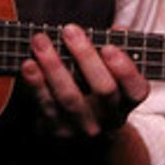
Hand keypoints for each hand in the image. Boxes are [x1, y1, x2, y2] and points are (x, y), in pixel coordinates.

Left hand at [20, 24, 149, 139]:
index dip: (125, 69)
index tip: (108, 47)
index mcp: (127, 101)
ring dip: (53, 66)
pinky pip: (46, 107)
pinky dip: (36, 84)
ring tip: (40, 41)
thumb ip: (115, 49)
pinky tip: (28, 65)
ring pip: (70, 98)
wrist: (81, 134)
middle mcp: (109, 117)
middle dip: (85, 57)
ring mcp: (84, 127)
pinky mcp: (58, 130)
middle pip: (103, 89)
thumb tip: (117, 30)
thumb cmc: (96, 88)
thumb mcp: (111, 72)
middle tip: (69, 30)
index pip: (136, 89)